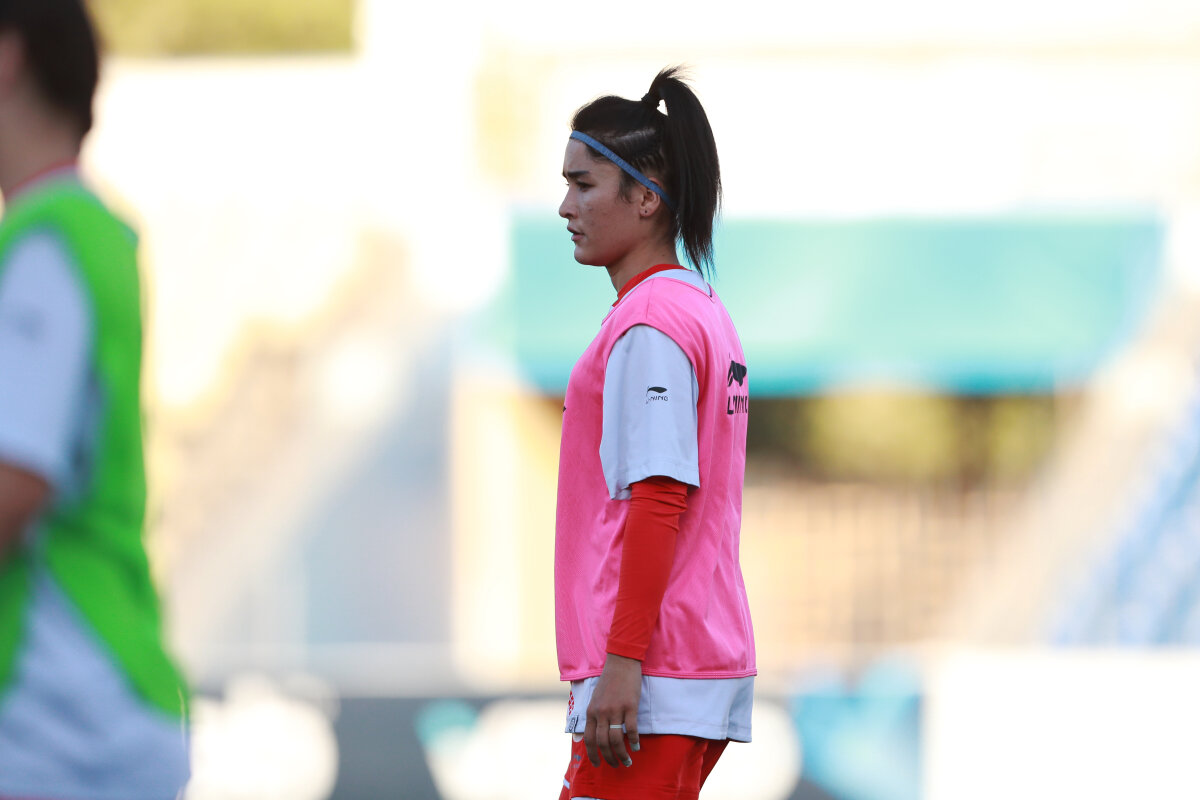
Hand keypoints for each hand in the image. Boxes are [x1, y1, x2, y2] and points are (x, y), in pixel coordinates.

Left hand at [583, 653, 641, 767]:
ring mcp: (616, 709)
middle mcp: (601, 712)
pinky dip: (634, 740)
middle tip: (616, 765)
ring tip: (627, 761)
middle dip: (609, 757)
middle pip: (603, 742)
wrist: (621, 662)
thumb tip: (593, 732)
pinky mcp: (630, 706)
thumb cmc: (609, 681)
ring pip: (616, 739)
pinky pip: (632, 729)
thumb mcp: (595, 698)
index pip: (589, 739)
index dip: (593, 754)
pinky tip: (637, 746)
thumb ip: (594, 714)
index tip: (598, 764)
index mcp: (591, 711)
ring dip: (622, 754)